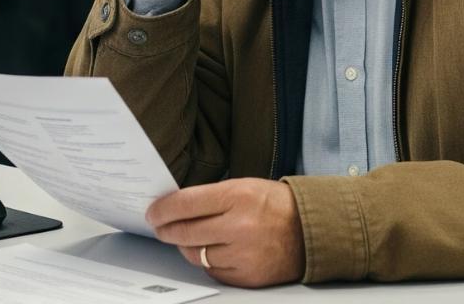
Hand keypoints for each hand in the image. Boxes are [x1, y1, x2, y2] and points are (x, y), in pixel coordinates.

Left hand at [146, 178, 304, 287]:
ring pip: (196, 255)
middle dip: (166, 230)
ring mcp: (243, 255)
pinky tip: (212, 251)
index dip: (162, 210)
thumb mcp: (244, 186)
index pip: (184, 204)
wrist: (310, 229)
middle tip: (160, 227)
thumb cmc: (275, 205)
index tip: (153, 212)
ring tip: (188, 238)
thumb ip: (210, 197)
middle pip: (185, 232)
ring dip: (186, 246)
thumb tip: (175, 207)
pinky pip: (213, 271)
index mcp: (237, 196)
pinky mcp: (247, 276)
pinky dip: (208, 262)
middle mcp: (239, 226)